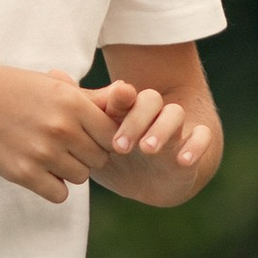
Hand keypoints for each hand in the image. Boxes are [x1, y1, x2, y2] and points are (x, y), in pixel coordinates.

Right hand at [0, 68, 128, 201]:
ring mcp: (43, 153)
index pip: (113, 134)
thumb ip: (88, 98)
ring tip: (48, 154)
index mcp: (72, 102)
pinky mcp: (24, 174)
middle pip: (99, 159)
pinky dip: (52, 187)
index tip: (89, 134)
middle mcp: (62, 128)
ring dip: (69, 170)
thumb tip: (127, 95)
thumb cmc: (8, 89)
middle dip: (87, 155)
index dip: (104, 137)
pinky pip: (59, 194)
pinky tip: (38, 171)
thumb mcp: (49, 85)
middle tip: (65, 144)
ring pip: (80, 177)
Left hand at [89, 80, 218, 181]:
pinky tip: (182, 161)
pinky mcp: (191, 150)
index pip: (125, 96)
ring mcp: (173, 132)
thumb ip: (78, 111)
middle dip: (135, 120)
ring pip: (175, 114)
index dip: (120, 97)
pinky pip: (202, 137)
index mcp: (126, 112)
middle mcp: (151, 117)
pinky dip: (195, 146)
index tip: (114, 101)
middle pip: (150, 100)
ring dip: (162, 129)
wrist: (147, 184)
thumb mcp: (93, 139)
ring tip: (147, 149)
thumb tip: (54, 74)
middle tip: (119, 146)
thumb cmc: (115, 156)